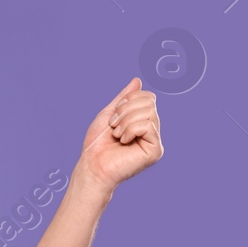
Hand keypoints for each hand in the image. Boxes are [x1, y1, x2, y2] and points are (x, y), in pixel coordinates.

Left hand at [78, 77, 162, 191]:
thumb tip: (137, 80)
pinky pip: (148, 125)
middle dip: (125, 110)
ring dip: (125, 122)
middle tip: (114, 126)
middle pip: (149, 102)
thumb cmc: (97, 144)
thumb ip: (123, 98)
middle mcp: (152, 130)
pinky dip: (130, 130)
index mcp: (143, 121)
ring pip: (149, 112)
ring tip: (117, 135)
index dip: (128, 100)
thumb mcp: (108, 114)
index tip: (113, 116)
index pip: (148, 97)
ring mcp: (155, 140)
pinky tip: (123, 142)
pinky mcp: (155, 150)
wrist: (92, 166)